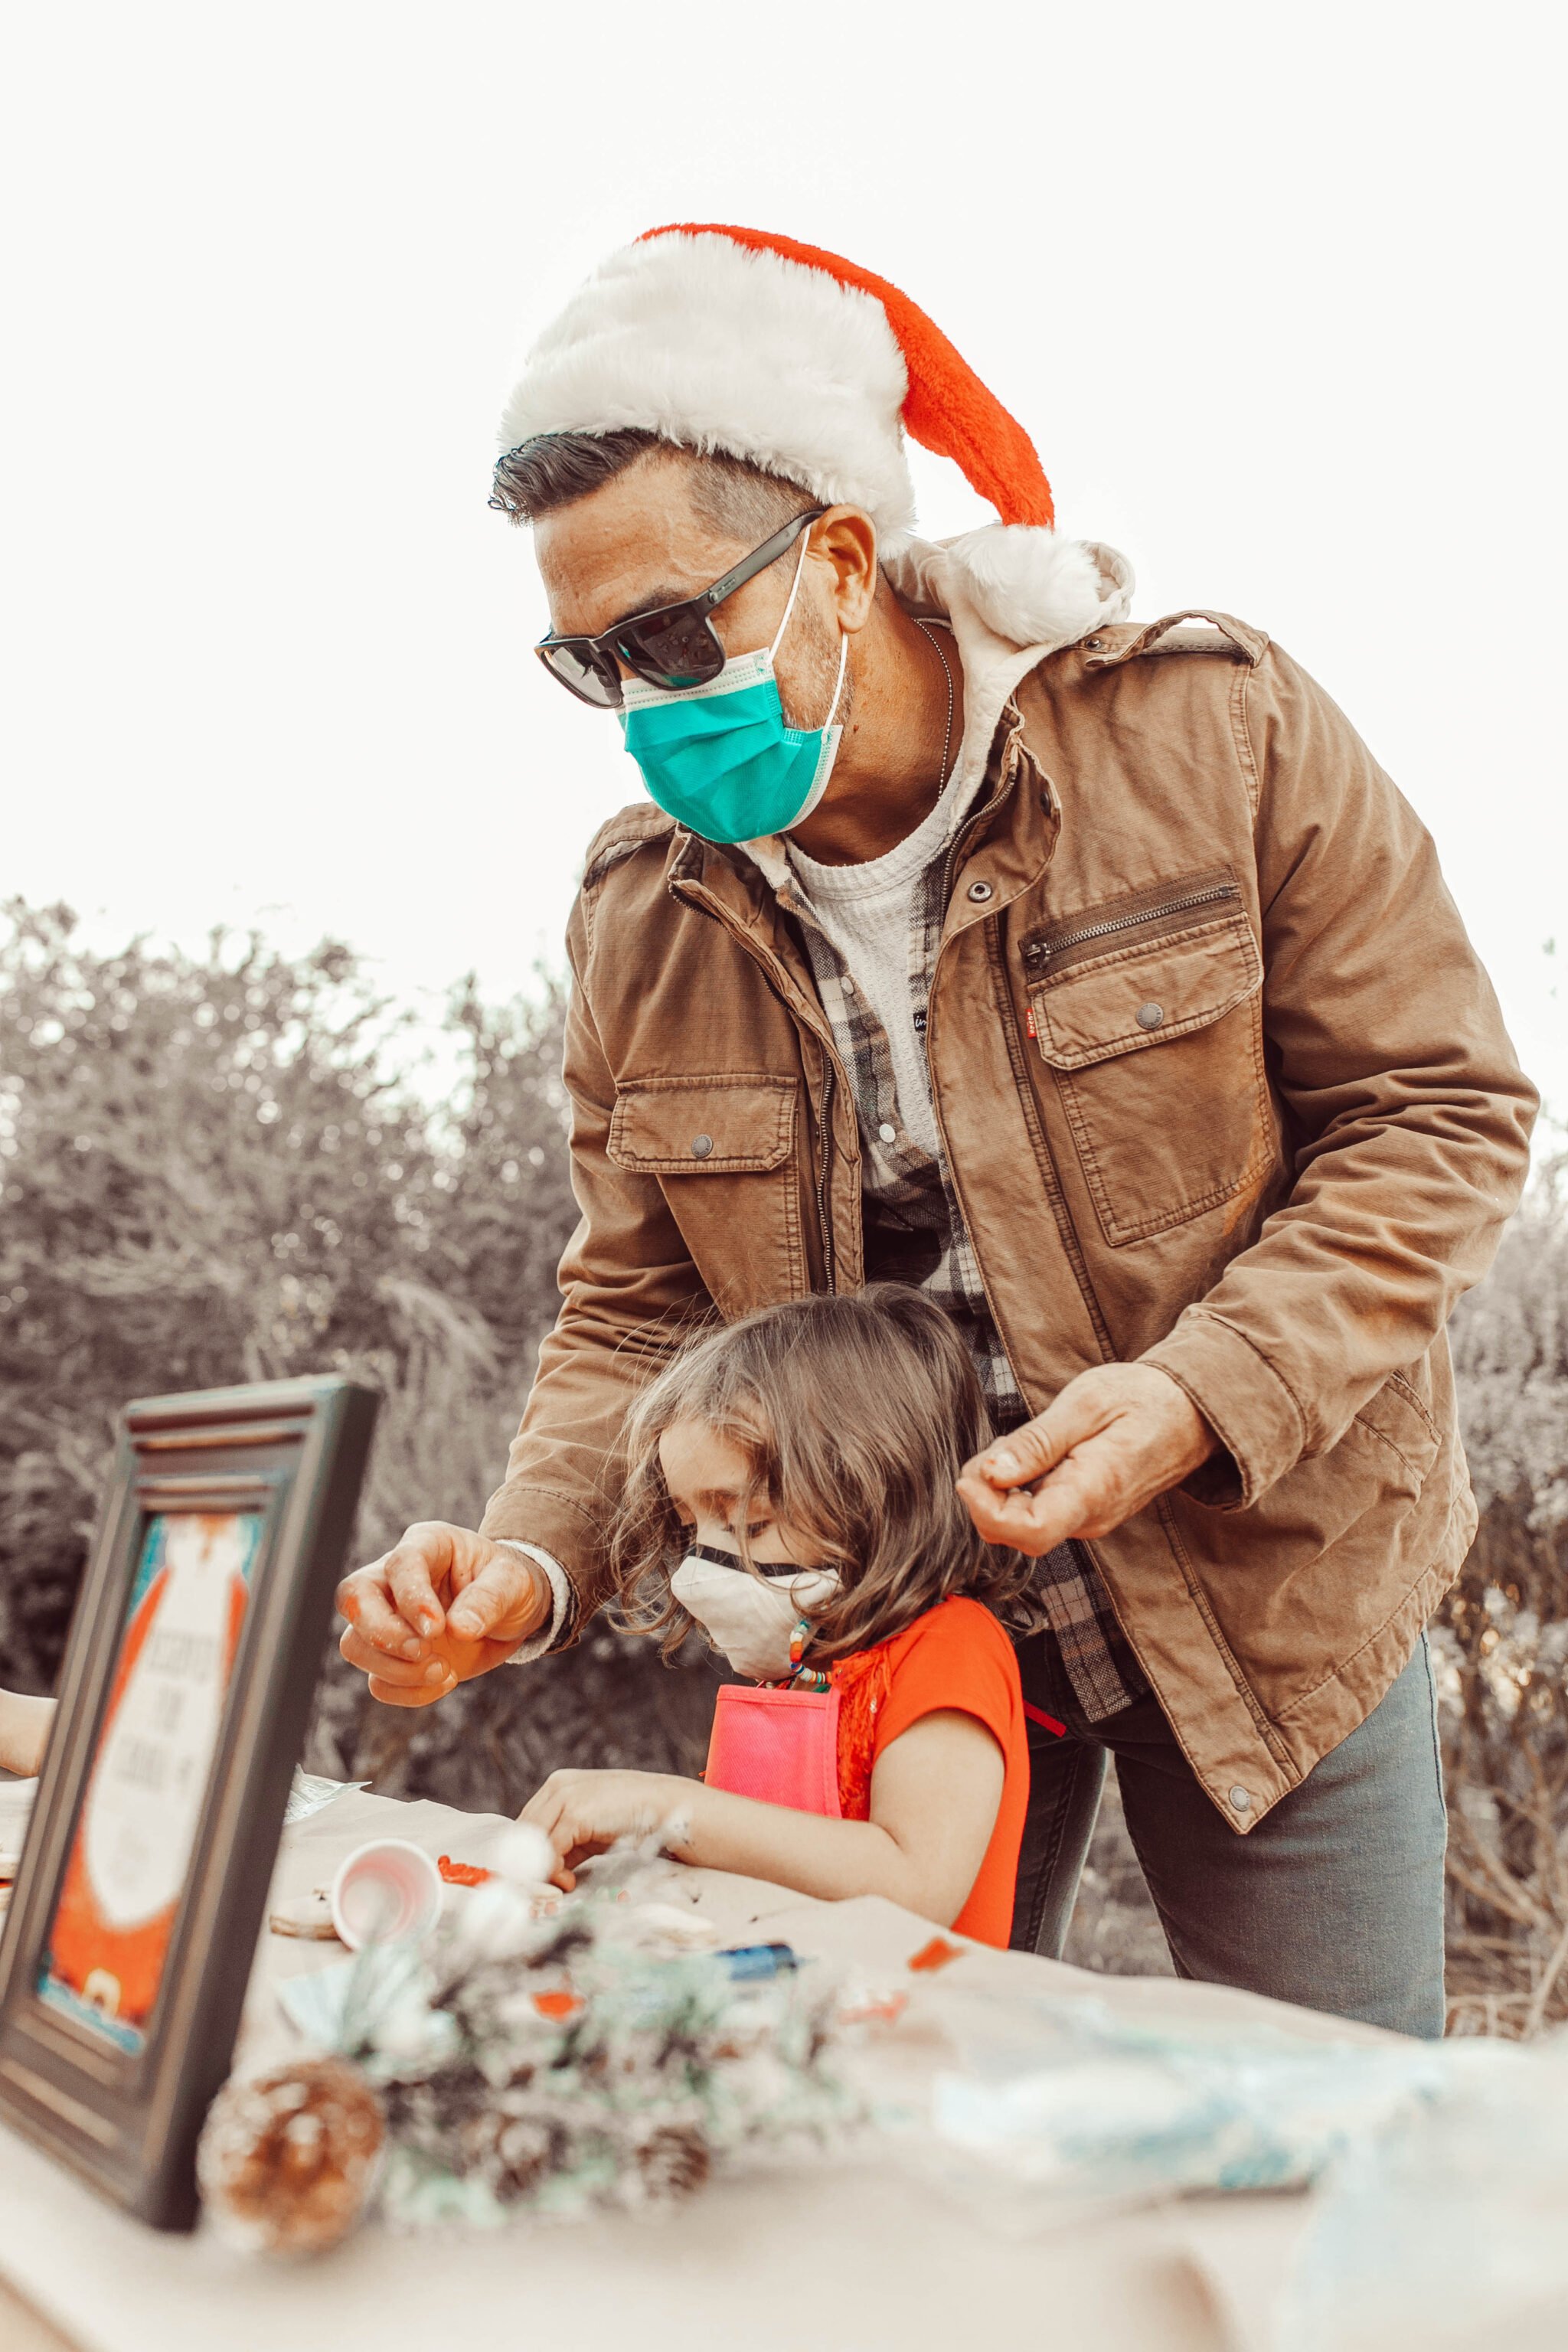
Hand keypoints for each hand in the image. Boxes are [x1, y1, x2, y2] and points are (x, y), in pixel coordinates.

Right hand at [336, 1522, 551, 1707]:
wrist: (509, 1615)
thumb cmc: (508, 1586)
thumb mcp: (513, 1582)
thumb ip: (489, 1599)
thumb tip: (459, 1629)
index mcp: (426, 1545)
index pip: (399, 1564)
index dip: (411, 1598)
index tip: (437, 1629)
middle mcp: (394, 1579)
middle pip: (353, 1598)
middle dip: (383, 1634)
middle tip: (426, 1652)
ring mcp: (387, 1619)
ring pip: (354, 1644)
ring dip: (396, 1669)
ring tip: (445, 1670)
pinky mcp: (392, 1657)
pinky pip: (377, 1681)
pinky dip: (407, 1692)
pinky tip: (444, 1681)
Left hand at [518, 1768, 695, 1890]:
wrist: (665, 1807)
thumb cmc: (632, 1820)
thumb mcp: (591, 1831)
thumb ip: (566, 1845)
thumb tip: (543, 1873)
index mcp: (558, 1786)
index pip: (525, 1824)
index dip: (524, 1855)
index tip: (531, 1881)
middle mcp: (557, 1787)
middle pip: (523, 1832)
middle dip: (528, 1865)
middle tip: (539, 1891)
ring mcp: (565, 1797)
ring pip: (532, 1842)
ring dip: (540, 1872)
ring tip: (559, 1887)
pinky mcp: (574, 1814)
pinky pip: (550, 1850)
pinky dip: (555, 1872)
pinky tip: (570, 1882)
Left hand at [957, 1363, 1215, 1556]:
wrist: (1190, 1411)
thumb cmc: (1143, 1399)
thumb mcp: (1086, 1403)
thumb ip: (1037, 1442)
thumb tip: (991, 1473)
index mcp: (1094, 1491)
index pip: (1030, 1532)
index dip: (987, 1510)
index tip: (973, 1474)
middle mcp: (1090, 1517)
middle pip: (1015, 1533)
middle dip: (986, 1494)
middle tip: (997, 1446)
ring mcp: (1088, 1519)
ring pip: (1021, 1524)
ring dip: (1002, 1489)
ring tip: (1021, 1444)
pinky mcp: (1084, 1512)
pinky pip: (1037, 1513)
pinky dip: (1019, 1487)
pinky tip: (1032, 1454)